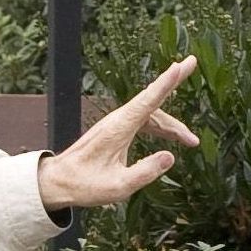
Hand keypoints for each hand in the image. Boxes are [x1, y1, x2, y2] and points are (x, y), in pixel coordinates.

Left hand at [36, 55, 199, 212]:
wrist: (58, 181)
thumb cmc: (84, 185)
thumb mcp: (119, 186)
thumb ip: (146, 172)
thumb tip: (170, 157)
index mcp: (119, 128)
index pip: (149, 100)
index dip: (168, 81)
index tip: (183, 64)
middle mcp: (118, 120)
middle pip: (153, 103)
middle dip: (173, 84)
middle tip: (191, 65)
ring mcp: (115, 124)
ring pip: (150, 114)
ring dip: (171, 124)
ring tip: (191, 141)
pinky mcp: (114, 131)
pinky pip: (142, 122)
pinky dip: (159, 127)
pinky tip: (169, 138)